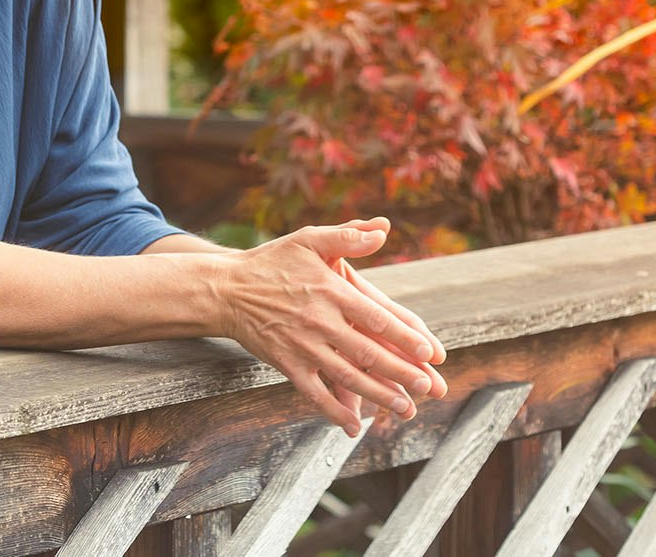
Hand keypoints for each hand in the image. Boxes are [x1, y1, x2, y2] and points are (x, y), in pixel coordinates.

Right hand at [215, 220, 444, 435]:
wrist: (227, 290)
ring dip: (378, 395)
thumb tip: (383, 228)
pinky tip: (354, 425)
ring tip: (405, 407)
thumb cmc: (272, 262)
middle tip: (428, 387)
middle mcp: (318, 321)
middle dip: (400, 372)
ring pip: (346, 377)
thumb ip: (347, 236)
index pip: (375, 317)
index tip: (429, 351)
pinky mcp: (287, 364)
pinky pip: (314, 393)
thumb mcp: (309, 240)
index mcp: (330, 290)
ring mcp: (302, 346)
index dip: (403, 336)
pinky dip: (334, 411)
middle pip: (366, 352)